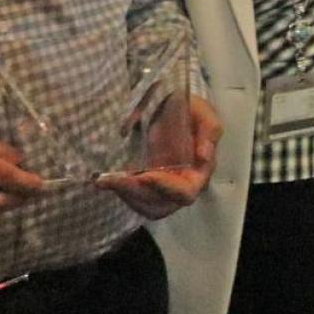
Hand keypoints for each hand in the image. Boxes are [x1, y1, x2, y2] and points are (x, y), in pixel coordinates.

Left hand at [96, 96, 221, 218]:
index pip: (186, 192)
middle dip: (136, 195)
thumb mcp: (203, 112)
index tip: (144, 176)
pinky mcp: (148, 183)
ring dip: (125, 196)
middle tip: (112, 180)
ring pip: (146, 205)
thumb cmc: (191, 110)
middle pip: (162, 205)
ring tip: (105, 180)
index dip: (166, 188)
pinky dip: (120, 191)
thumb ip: (209, 130)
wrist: (175, 107)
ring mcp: (163, 187)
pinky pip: (135, 197)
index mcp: (199, 172)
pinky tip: (104, 180)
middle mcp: (181, 185)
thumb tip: (204, 156)